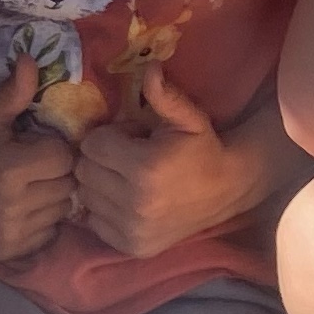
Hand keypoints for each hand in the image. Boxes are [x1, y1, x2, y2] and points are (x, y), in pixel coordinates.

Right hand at [0, 58, 79, 263]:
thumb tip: (31, 58)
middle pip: (66, 185)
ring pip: (62, 209)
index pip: (63, 157)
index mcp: (9, 169)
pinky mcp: (10, 250)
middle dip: (55, 173)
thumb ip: (14, 92)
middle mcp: (12, 205)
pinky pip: (50, 232)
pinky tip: (23, 209)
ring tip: (28, 187)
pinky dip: (43, 221)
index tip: (33, 146)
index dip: (52, 149)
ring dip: (52, 197)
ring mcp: (11, 232)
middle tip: (33, 167)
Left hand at [68, 71, 262, 256]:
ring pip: (86, 196)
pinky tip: (127, 200)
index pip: (92, 145)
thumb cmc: (204, 149)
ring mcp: (132, 228)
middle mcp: (135, 202)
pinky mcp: (132, 246)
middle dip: (100, 158)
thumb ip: (164, 95)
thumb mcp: (188, 118)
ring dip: (99, 184)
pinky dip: (104, 209)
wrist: (228, 191)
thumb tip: (149, 67)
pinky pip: (94, 221)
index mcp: (145, 168)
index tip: (130, 138)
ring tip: (127, 178)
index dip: (108, 136)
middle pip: (85, 171)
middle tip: (126, 157)